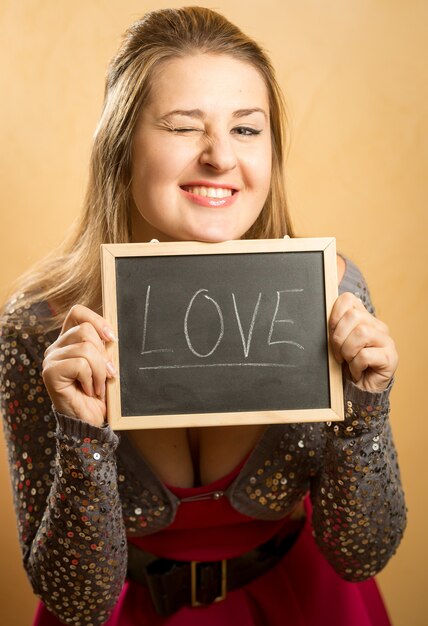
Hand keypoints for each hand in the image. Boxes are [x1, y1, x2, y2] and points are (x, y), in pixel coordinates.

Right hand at [42, 305, 116, 426]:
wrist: (89, 422)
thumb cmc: (99, 394)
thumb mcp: (105, 364)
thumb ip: (105, 347)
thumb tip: (112, 334)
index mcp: (68, 340)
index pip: (77, 312)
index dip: (97, 320)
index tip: (112, 339)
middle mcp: (56, 346)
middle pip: (85, 330)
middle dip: (103, 354)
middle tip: (106, 374)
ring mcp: (51, 359)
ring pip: (86, 348)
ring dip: (100, 371)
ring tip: (98, 386)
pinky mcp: (50, 372)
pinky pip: (80, 364)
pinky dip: (91, 379)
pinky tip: (89, 390)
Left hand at [329, 293, 397, 392]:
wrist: (360, 391)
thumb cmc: (346, 365)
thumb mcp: (336, 343)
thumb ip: (333, 327)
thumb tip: (319, 314)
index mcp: (364, 318)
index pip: (348, 299)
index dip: (334, 315)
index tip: (330, 334)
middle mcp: (378, 326)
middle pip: (354, 316)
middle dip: (338, 337)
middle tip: (338, 353)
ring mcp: (386, 341)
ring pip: (361, 333)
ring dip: (348, 351)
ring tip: (349, 362)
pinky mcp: (390, 358)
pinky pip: (365, 355)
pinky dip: (355, 366)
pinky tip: (357, 371)